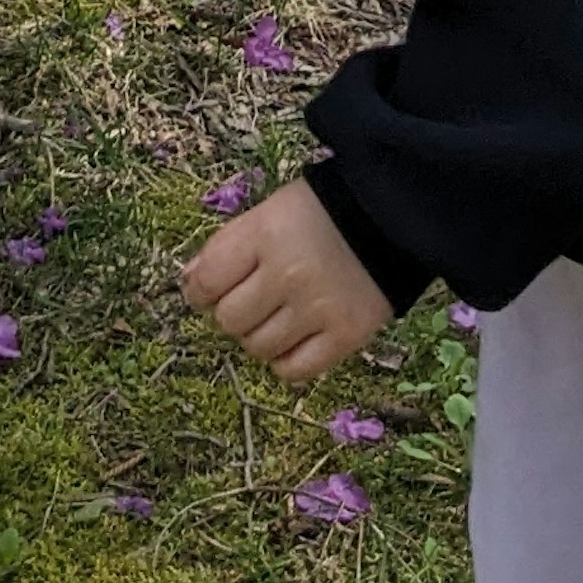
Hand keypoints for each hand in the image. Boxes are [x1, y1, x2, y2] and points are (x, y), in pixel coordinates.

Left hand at [183, 175, 392, 383]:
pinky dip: (286, 361)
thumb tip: (190, 283)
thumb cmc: (321, 212)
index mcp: (264, 234)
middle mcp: (288, 273)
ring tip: (279, 316)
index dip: (200, 291)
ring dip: (260, 337)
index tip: (209, 291)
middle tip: (253, 300)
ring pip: (259, 349)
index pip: (205, 282)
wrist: (392, 216)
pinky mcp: (347, 336)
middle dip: (233, 313)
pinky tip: (294, 339)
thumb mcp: (270, 212)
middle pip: (230, 320)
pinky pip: (294, 370)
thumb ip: (229, 246)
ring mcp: (318, 308)